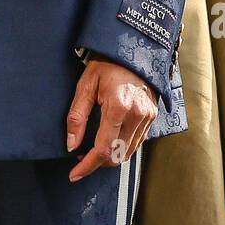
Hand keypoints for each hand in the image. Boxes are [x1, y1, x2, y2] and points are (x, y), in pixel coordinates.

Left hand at [65, 58, 156, 181]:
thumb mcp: (85, 86)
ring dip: (109, 157)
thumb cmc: (105, 65)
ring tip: (92, 149)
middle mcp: (137, 114)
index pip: (103, 148)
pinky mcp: (153, 117)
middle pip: (117, 155)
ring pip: (127, 153)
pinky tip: (109, 140)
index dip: (87, 165)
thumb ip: (76, 117)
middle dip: (97, 163)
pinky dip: (121, 147)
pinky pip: (136, 143)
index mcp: (119, 106)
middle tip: (80, 157)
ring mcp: (148, 117)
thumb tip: (71, 145)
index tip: (74, 174)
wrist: (132, 50)